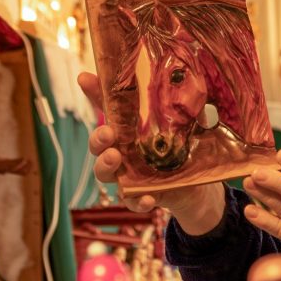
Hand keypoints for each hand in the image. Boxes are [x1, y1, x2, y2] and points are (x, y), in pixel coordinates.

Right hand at [79, 72, 225, 234]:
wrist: (195, 185)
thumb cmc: (180, 149)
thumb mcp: (184, 126)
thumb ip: (184, 111)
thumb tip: (192, 90)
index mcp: (127, 130)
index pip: (106, 108)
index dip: (93, 92)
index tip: (86, 78)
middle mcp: (121, 151)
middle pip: (98, 144)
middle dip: (98, 138)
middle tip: (107, 133)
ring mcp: (127, 175)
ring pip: (104, 172)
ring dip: (105, 165)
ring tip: (115, 157)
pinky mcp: (140, 196)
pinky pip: (133, 202)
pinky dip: (138, 201)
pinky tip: (148, 198)